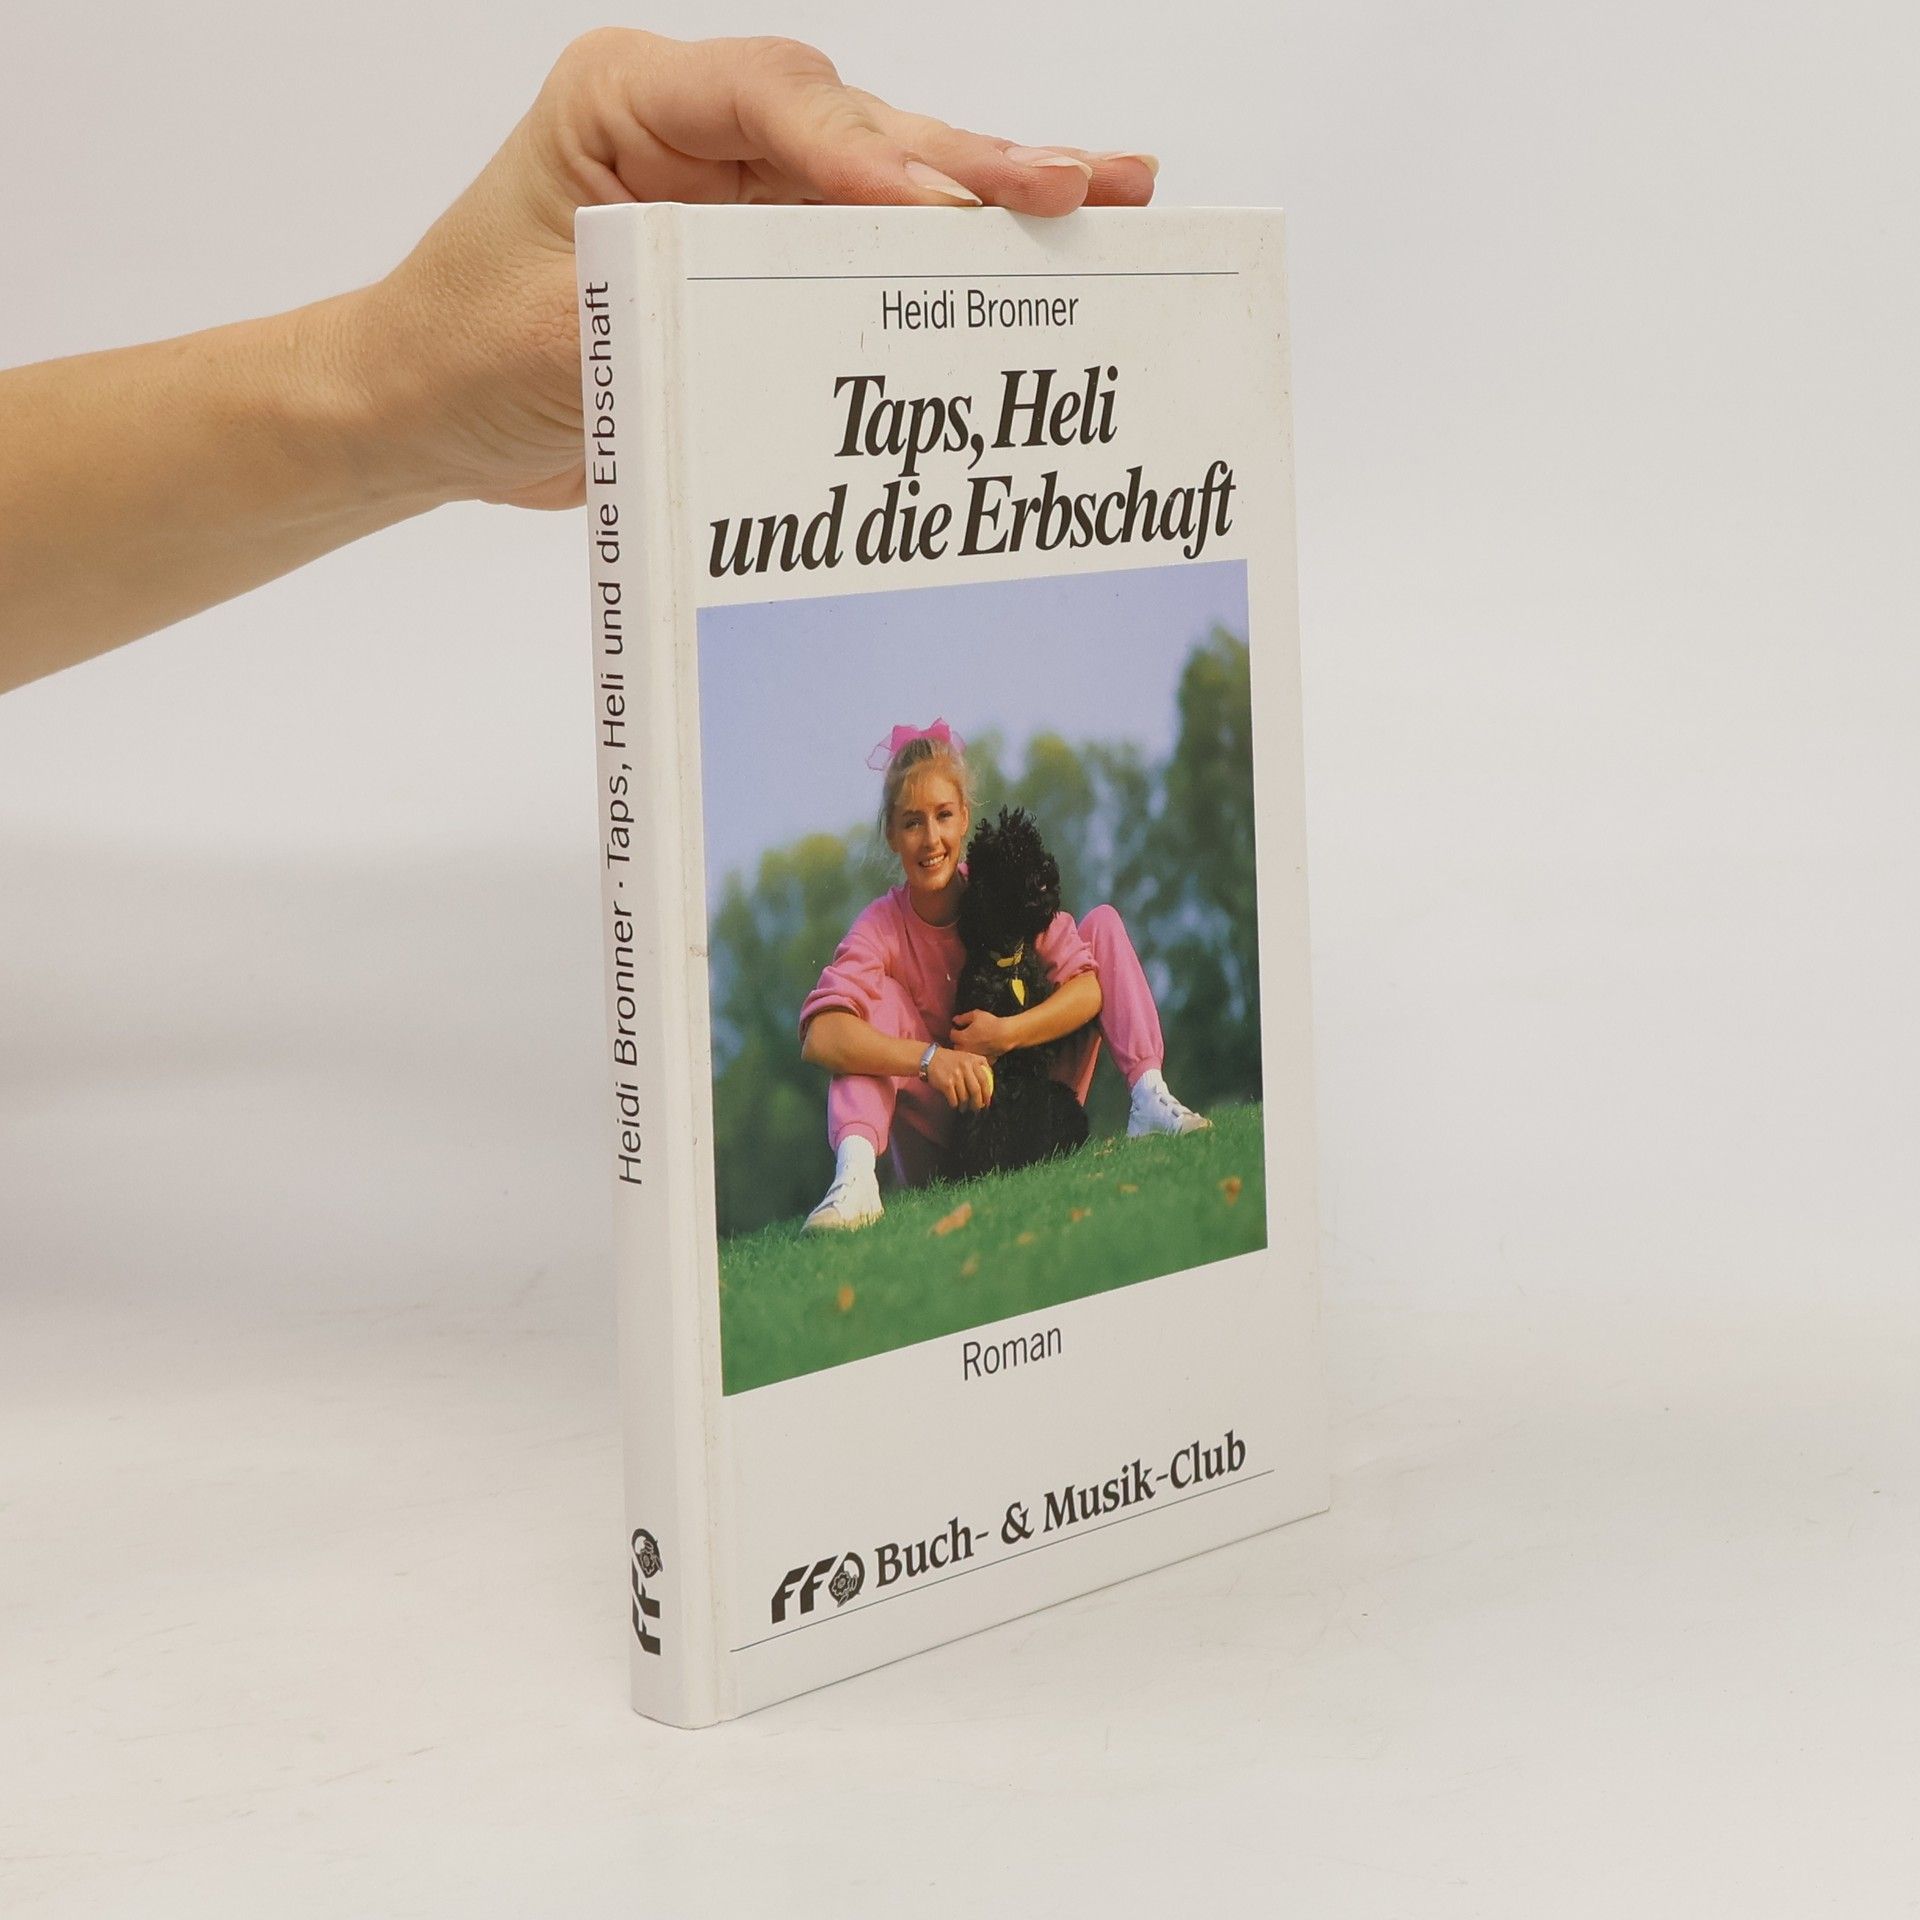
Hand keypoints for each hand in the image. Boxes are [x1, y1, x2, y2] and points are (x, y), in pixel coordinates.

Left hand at [353, 30, 1158, 510]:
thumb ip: (691, 310)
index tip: (940, 213)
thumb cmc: (466, 356)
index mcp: (628, 99)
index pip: (771, 102)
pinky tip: (1041, 240)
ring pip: (885, 174)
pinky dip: (949, 251)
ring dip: (992, 193)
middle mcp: (698, 122)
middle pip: (857, 126)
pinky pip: (869, 243)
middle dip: (968, 163)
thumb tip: (832, 327)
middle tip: (1076, 187)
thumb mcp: (566, 336)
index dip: (865, 156)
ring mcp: (740, 182)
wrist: (429, 411)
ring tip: (1109, 195)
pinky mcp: (765, 250)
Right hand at [927, 1047, 994, 1111]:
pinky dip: (955, 1104)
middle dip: (978, 1103)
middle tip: (977, 1109)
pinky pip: (954, 1099)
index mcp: (972, 1060)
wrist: (929, 1058)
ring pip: (965, 1097)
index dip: (987, 1093)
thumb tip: (991, 1077)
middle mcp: (965, 1067)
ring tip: (964, 1108)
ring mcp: (955, 1076)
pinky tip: (955, 1105)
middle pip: (976, 1090)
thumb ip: (978, 1063)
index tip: (987, 1101)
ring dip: (965, 1106)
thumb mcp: (965, 1056)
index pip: (984, 1079)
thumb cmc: (949, 1059)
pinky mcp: (946, 1084)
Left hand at [948, 1008, 1016, 1060]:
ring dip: (966, 1050)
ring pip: (966, 1055)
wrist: (1006, 1035)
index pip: (952, 1035)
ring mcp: (975, 1056)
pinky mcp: (984, 1060)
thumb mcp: (976, 1015)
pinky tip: (981, 1050)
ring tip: (971, 1044)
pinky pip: (977, 1060)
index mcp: (962, 1038)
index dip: (954, 1031)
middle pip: (956, 1047)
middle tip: (963, 1037)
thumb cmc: (991, 1023)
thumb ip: (963, 1018)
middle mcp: (966, 1049)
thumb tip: (955, 1020)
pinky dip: (977, 1057)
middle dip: (958, 1042)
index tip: (957, 1029)